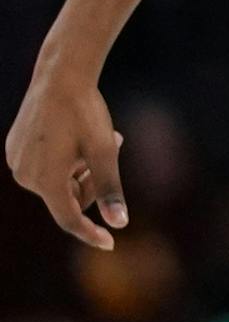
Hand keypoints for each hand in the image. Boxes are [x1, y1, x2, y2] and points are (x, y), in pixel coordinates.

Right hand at [6, 65, 126, 249]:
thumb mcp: (104, 152)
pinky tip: (76, 135)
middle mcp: (24, 175)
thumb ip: (110, 190)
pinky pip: (48, 168)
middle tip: (113, 148)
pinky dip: (67, 160)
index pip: (68, 218)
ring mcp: (16, 162)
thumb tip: (120, 224)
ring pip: (60, 183)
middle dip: (94, 182)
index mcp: (44, 179)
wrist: (60, 77)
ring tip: (101, 137)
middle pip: (69, 198)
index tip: (109, 244)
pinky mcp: (15, 150)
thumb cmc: (85, 113)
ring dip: (83, 169)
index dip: (90, 232)